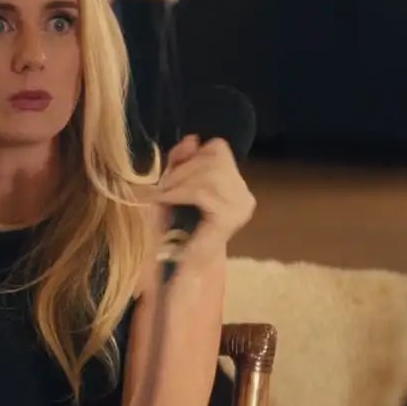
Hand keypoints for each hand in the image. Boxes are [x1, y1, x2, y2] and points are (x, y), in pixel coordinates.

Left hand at [151, 134, 255, 263]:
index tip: (173, 169)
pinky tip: (166, 201)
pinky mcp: (229, 217)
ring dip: (178, 181)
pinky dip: (179, 193)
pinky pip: (202, 192)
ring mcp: (240, 207)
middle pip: (213, 158)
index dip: (193, 153)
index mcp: (235, 185)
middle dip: (182, 168)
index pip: (219, 148)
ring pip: (208, 173)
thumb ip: (182, 160)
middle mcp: (243, 195)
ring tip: (163, 195)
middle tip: (162, 186)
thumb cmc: (173, 227)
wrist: (177, 267)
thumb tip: (192, 138)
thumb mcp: (175, 184)